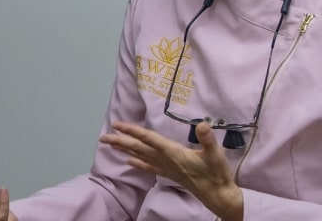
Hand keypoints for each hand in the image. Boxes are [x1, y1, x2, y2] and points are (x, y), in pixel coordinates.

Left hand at [101, 121, 242, 220]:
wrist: (218, 195)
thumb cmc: (217, 174)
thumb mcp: (215, 155)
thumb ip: (207, 140)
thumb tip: (203, 124)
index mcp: (173, 153)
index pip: (149, 139)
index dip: (133, 131)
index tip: (118, 125)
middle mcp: (165, 160)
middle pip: (139, 149)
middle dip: (121, 141)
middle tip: (103, 137)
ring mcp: (166, 168)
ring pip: (141, 157)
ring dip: (125, 150)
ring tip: (110, 144)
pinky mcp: (170, 174)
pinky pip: (149, 168)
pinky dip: (137, 164)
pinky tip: (128, 162)